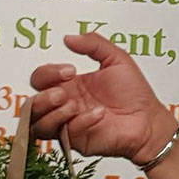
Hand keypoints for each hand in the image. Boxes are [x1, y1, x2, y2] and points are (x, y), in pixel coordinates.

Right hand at [29, 33, 177, 162]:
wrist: (149, 119)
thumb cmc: (134, 93)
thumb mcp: (116, 59)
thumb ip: (93, 44)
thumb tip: (68, 38)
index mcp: (69, 85)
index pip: (40, 78)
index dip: (48, 73)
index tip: (71, 70)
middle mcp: (64, 105)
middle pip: (30, 105)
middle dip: (43, 97)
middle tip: (64, 93)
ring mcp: (68, 125)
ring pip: (36, 125)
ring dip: (52, 113)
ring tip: (74, 105)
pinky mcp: (77, 141)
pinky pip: (65, 134)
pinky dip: (80, 122)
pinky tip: (99, 114)